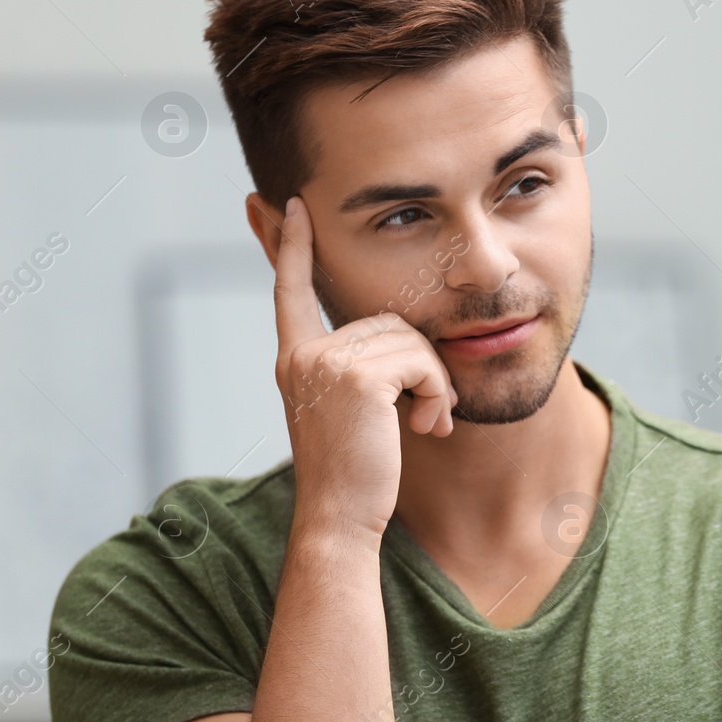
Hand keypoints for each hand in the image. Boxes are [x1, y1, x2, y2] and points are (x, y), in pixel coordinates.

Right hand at [271, 195, 456, 540]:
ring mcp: (326, 362)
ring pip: (412, 341)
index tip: (283, 203)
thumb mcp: (349, 410)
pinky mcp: (358, 377)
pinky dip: (438, 393)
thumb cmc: (356, 472)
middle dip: (421, 367)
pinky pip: (424, 361)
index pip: (290, 289)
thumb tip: (401, 344)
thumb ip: (361, 369)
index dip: (289, 244)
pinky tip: (429, 426)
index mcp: (295, 358)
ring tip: (426, 423)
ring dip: (434, 384)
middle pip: (389, 321)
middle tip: (426, 413)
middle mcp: (303, 353)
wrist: (341, 517)